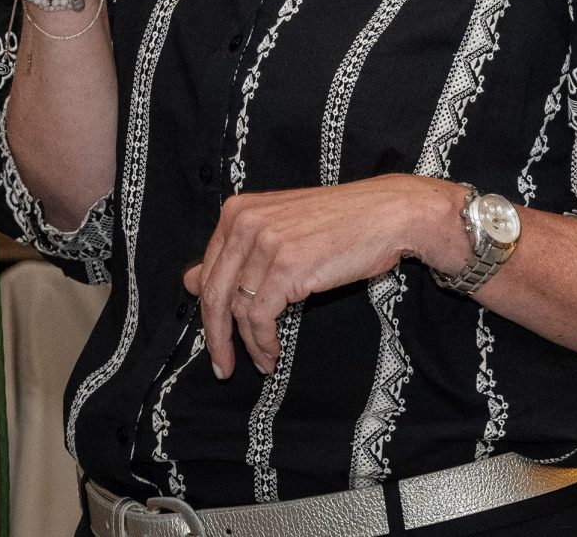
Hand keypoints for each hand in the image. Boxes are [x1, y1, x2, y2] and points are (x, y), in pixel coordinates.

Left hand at [184, 175, 461, 378]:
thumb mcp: (281, 230)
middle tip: (223, 366)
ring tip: (261, 361)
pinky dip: (263, 342)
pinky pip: (260, 318)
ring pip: (238, 310)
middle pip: (214, 292)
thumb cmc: (341, 222)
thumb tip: (187, 280)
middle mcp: (245, 222)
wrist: (389, 213)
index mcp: (238, 210)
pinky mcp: (286, 266)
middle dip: (216, 336)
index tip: (216, 337)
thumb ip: (236, 254)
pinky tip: (272, 354)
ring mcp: (265, 243)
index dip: (209, 311)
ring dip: (247, 344)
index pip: (209, 270)